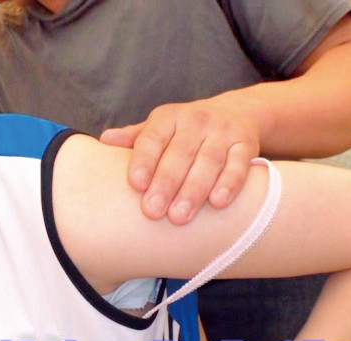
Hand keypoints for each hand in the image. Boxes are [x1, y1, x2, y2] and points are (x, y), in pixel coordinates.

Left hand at [100, 98, 259, 224]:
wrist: (235, 112)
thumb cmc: (183, 132)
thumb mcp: (158, 129)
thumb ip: (133, 138)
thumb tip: (103, 141)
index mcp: (167, 118)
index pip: (152, 138)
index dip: (144, 161)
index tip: (135, 185)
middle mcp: (196, 121)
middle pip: (179, 154)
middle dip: (166, 184)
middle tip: (153, 212)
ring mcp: (223, 132)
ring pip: (208, 161)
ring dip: (194, 190)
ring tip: (180, 217)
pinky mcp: (246, 144)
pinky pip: (239, 165)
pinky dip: (230, 183)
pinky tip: (218, 203)